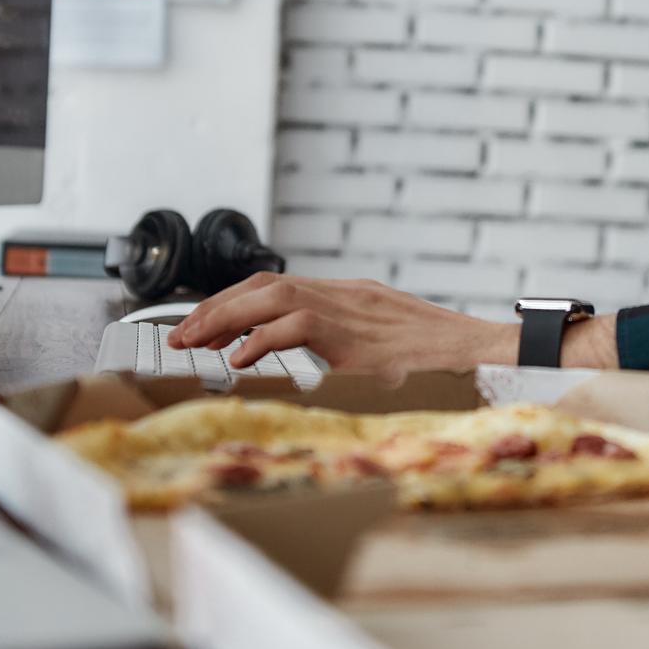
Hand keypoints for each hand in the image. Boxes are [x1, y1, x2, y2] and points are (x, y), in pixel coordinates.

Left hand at [166, 274, 516, 374]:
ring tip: (194, 342)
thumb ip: (338, 343)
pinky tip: (240, 357)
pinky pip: (297, 324)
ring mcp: (347, 306)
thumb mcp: (375, 343)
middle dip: (214, 308)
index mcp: (342, 293)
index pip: (272, 284)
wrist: (468, 344)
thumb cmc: (428, 352)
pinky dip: (262, 339)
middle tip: (180, 334)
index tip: (199, 322)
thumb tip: (299, 364)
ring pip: (271, 295)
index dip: (230, 300)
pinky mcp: (353, 329)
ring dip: (225, 317)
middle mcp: (339, 292)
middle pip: (262, 284)